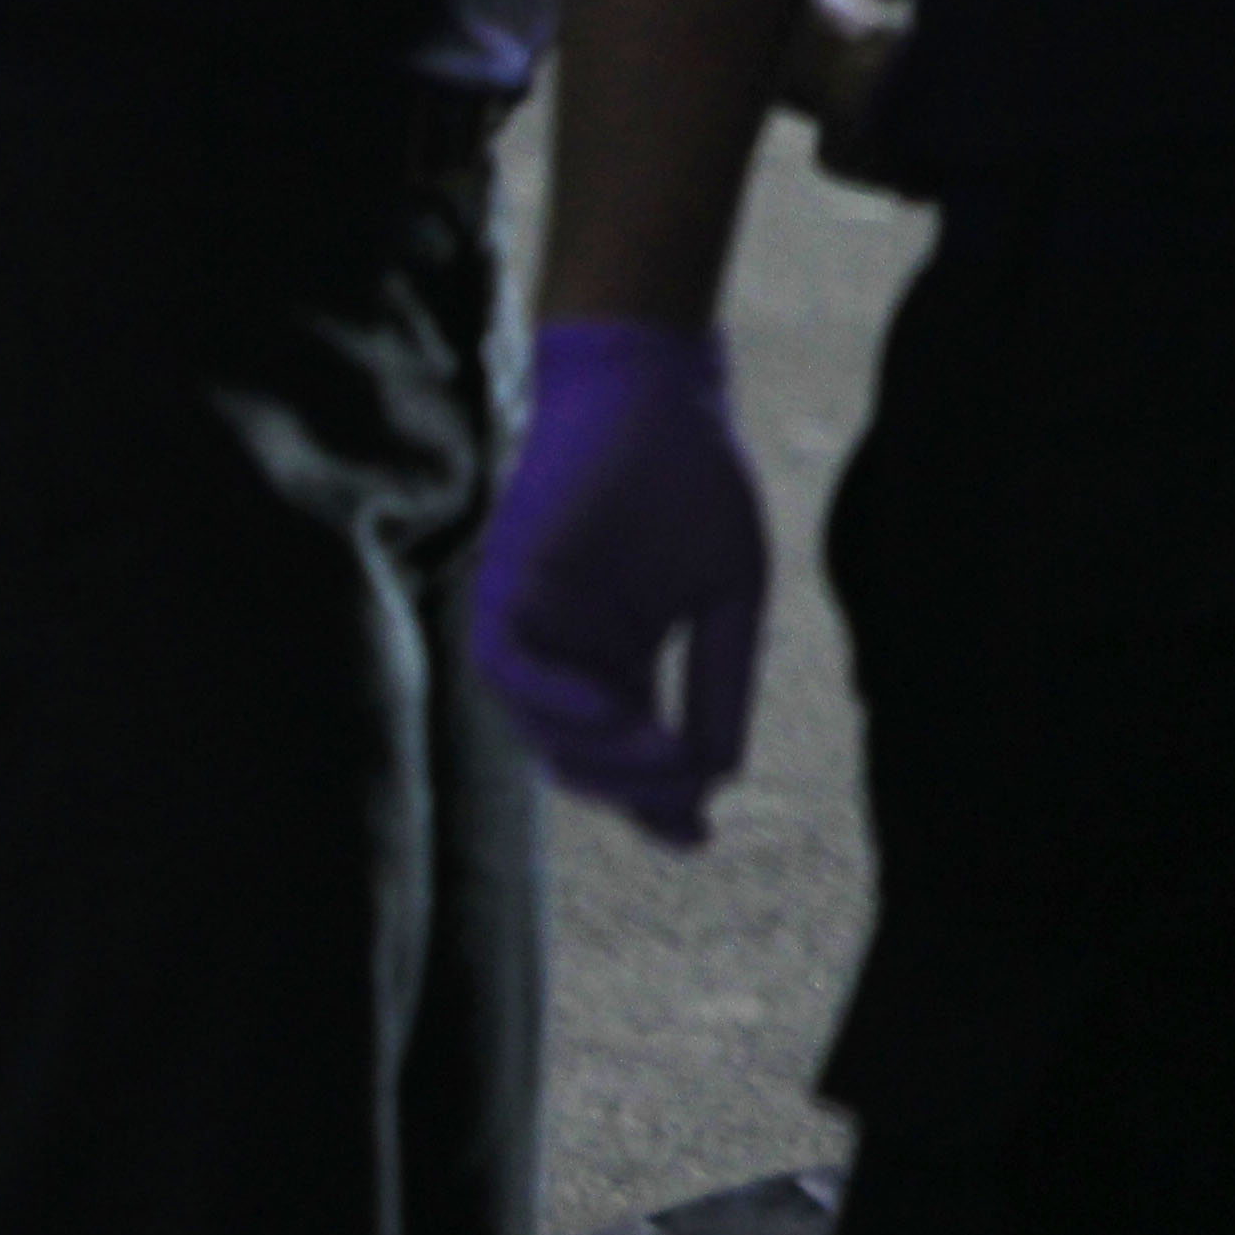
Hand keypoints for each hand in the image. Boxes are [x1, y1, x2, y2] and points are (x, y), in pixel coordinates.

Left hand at [472, 321, 769, 849]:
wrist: (662, 395)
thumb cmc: (693, 485)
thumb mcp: (731, 599)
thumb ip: (720, 684)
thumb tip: (716, 775)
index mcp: (614, 663)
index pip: (624, 755)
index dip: (655, 803)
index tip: (696, 839)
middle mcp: (564, 656)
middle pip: (577, 757)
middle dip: (632, 787)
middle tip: (686, 794)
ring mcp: (531, 626)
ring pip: (537, 726)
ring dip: (597, 754)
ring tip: (661, 755)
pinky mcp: (502, 587)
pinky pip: (507, 665)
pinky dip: (553, 699)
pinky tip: (612, 711)